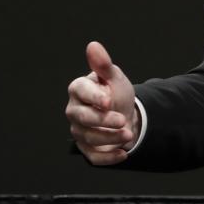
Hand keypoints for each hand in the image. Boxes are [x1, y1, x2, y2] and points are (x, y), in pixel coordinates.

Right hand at [65, 41, 138, 164]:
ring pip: (90, 137)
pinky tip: (123, 153)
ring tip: (129, 134)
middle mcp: (75, 110)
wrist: (125, 113)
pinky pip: (93, 156)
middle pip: (83, 117)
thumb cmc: (115, 92)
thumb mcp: (114, 77)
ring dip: (111, 138)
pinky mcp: (87, 147)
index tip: (108, 100)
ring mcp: (79, 130)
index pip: (80, 91)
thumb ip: (103, 65)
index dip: (93, 96)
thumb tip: (93, 45)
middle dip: (103, 120)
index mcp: (79, 90)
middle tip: (122, 120)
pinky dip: (109, 157)